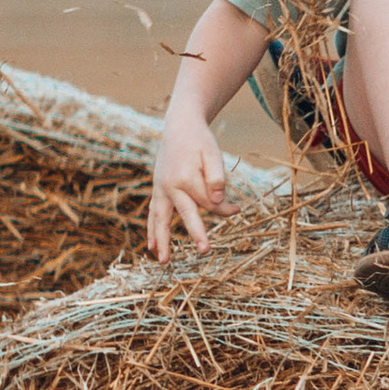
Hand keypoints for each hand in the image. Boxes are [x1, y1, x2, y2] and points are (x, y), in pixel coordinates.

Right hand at [148, 115, 227, 261]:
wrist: (179, 128)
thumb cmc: (199, 142)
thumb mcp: (212, 153)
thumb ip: (216, 176)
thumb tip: (218, 199)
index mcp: (187, 177)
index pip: (209, 202)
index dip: (224, 208)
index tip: (237, 209)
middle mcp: (171, 186)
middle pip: (185, 213)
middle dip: (196, 232)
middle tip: (204, 250)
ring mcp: (161, 190)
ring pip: (160, 218)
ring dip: (162, 239)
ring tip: (164, 261)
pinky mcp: (158, 191)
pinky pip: (153, 214)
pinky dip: (152, 230)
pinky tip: (152, 247)